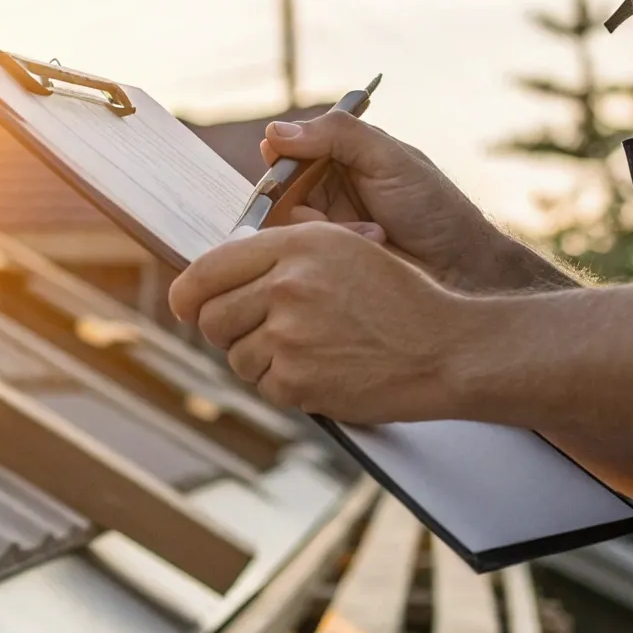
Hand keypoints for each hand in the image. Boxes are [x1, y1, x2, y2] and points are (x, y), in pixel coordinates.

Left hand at [166, 221, 470, 423]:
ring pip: (235, 356)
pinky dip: (286, 386)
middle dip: (226, 330)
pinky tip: (322, 371)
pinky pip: (265, 387)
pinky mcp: (299, 380)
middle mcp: (288, 285)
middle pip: (211, 318)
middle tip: (260, 333)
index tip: (187, 305)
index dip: (189, 294)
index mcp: (296, 245)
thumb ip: (282, 252)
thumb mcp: (344, 248)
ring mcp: (290, 335)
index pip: (207, 269)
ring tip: (307, 350)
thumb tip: (219, 270)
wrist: (445, 347)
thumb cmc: (398, 298)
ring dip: (261, 360)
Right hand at [260, 112, 564, 291]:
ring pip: (287, 224)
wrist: (464, 269)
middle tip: (323, 208)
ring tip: (374, 231)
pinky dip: (335, 248)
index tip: (282, 164)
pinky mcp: (326, 265)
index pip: (289, 152)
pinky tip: (374, 246)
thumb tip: (274, 131)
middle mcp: (328, 193)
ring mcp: (326, 231)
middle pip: (279, 191)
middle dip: (300, 198)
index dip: (281, 159)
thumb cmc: (435, 208)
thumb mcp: (389, 158)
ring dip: (326, 226)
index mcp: (342, 159)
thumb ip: (336, 134)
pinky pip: (302, 255)